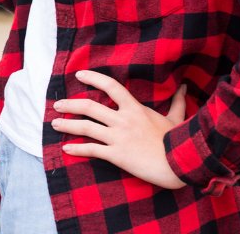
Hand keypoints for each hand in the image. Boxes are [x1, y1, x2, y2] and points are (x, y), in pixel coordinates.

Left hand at [51, 70, 187, 189]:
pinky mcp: (117, 155)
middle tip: (56, 104)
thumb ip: (177, 102)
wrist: (181, 164)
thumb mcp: (177, 118)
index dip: (93, 78)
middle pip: (90, 107)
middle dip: (70, 105)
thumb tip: (185, 87)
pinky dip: (77, 149)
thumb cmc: (179, 141)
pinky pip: (92, 150)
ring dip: (67, 125)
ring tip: (54, 123)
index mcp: (135, 108)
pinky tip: (66, 149)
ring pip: (86, 127)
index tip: (79, 75)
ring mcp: (119, 137)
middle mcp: (123, 120)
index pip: (110, 87)